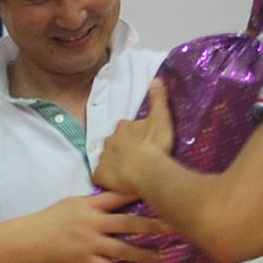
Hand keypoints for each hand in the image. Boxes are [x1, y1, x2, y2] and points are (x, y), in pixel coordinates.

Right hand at [26, 191, 168, 262]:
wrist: (33, 239)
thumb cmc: (54, 218)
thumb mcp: (74, 203)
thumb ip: (96, 202)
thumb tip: (118, 198)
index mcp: (90, 206)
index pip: (118, 197)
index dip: (139, 195)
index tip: (159, 194)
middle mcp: (93, 224)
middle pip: (127, 224)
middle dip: (151, 226)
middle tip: (171, 228)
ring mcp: (90, 243)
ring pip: (122, 250)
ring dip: (143, 253)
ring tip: (159, 257)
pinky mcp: (85, 260)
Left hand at [94, 80, 176, 194]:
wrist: (148, 170)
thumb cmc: (155, 144)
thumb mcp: (161, 117)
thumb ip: (158, 98)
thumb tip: (156, 79)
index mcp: (123, 127)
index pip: (125, 129)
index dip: (133, 136)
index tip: (142, 142)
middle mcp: (109, 140)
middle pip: (114, 144)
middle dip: (122, 149)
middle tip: (135, 159)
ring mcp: (103, 159)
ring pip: (107, 160)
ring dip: (115, 164)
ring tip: (128, 173)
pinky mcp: (100, 176)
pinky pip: (101, 177)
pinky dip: (107, 180)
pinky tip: (117, 184)